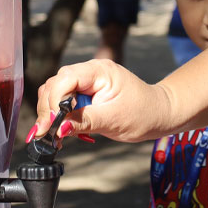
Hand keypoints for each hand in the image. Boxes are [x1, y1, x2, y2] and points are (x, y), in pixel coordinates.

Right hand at [34, 60, 172, 141]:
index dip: (54, 102)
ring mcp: (87, 81)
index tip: (52, 125)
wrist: (159, 114)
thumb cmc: (144, 114)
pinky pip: (64, 100)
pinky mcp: (86, 92)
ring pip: (55, 93)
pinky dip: (60, 116)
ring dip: (52, 114)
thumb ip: (84, 122)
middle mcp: (90, 71)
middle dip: (49, 110)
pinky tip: (64, 132)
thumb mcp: (114, 120)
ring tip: (56, 136)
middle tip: (48, 135)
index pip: (64, 80)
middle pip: (55, 85)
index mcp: (99, 71)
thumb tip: (58, 129)